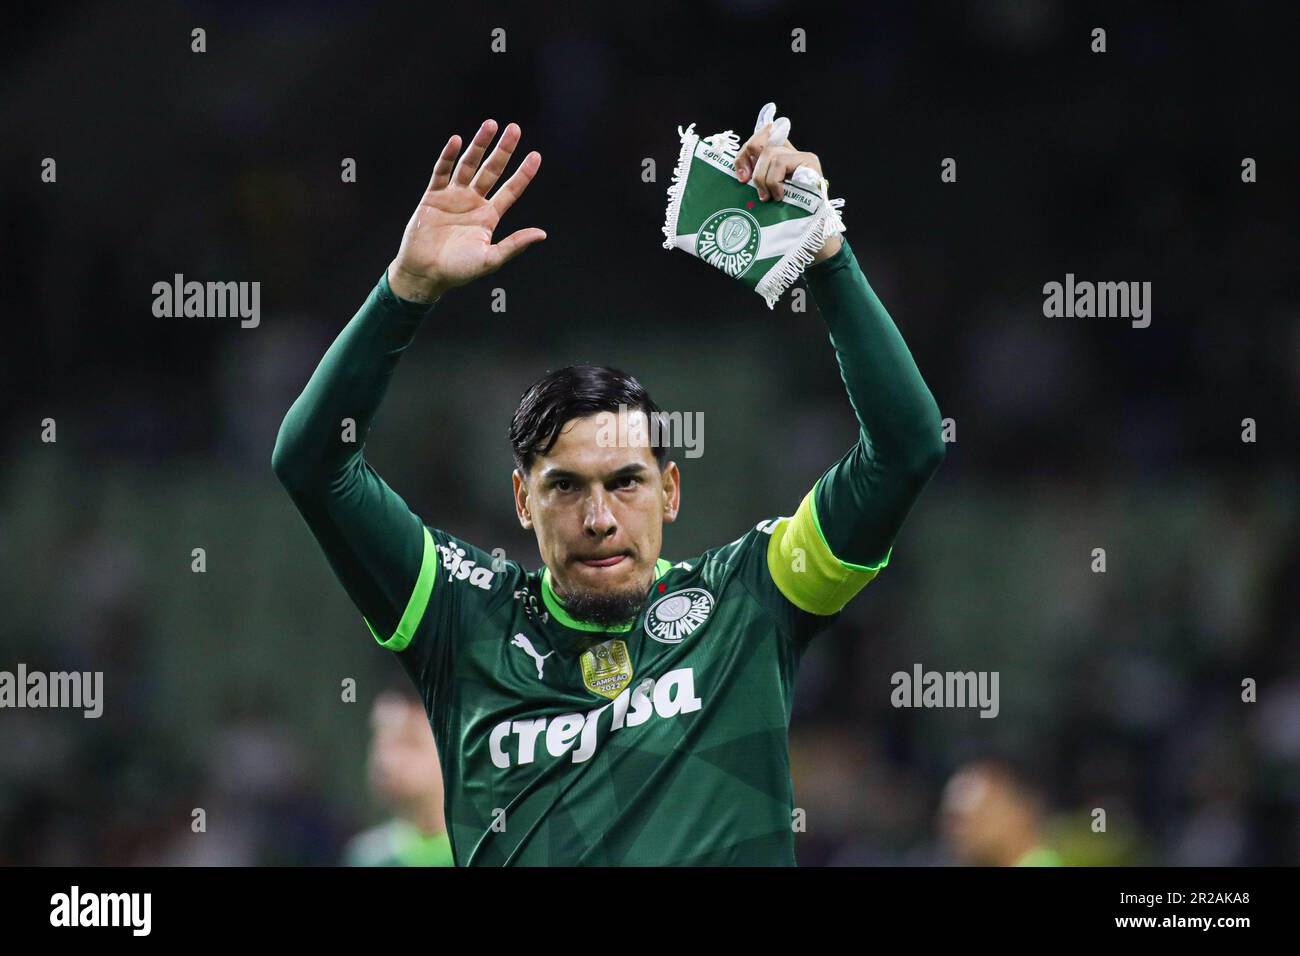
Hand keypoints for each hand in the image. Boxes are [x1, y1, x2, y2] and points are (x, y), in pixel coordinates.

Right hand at [387, 119, 546, 302]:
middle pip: (492, 170)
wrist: (425, 274)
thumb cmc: (458, 271)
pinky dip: (448, 156)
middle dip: (503, 150)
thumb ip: (514, 245)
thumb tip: (542, 234)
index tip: (536, 155)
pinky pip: (441, 172)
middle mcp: (473, 202)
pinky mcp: (433, 197)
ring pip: (468, 165)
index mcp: (489, 216)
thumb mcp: (490, 259)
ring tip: (490, 125)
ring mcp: (453, 197)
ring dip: (479, 145)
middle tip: (514, 128)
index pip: (511, 190)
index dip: (523, 173)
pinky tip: (456, 141)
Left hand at [734, 106, 841, 262]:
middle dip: (750, 163)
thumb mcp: (764, 195)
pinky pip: (781, 163)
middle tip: (747, 184)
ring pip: (770, 154)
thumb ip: (756, 180)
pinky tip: (780, 196)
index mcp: (779, 157)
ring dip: (763, 179)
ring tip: (768, 197)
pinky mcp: (810, 162)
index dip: (746, 149)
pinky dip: (774, 181)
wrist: (812, 233)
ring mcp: (801, 156)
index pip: (761, 135)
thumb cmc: (785, 217)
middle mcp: (791, 152)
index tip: (741, 175)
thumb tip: (740, 175)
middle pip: (762, 142)